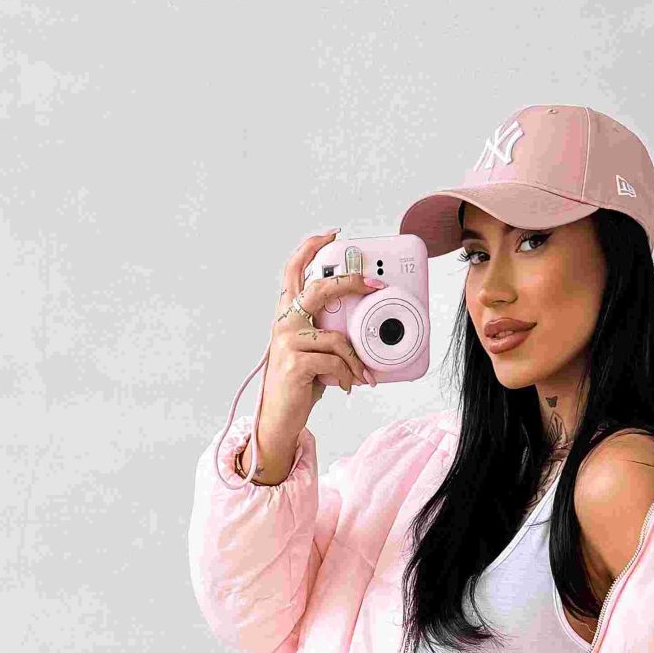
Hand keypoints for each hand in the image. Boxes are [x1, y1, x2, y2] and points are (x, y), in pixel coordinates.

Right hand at [259, 228, 379, 431]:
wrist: (279, 418)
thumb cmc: (298, 383)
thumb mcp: (311, 350)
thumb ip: (326, 331)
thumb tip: (361, 323)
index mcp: (286, 315)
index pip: (293, 271)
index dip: (310, 248)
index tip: (331, 234)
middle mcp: (282, 323)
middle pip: (319, 289)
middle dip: (350, 283)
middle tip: (374, 285)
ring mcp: (286, 342)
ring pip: (336, 337)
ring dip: (356, 359)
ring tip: (361, 374)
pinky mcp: (294, 363)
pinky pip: (334, 361)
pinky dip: (349, 374)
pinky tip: (349, 386)